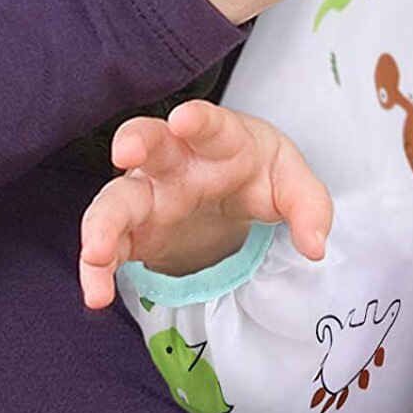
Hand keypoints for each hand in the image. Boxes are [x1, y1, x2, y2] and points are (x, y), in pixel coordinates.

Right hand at [78, 100, 331, 309]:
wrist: (230, 190)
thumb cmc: (258, 172)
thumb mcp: (292, 183)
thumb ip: (309, 207)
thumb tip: (315, 247)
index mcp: (220, 140)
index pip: (211, 124)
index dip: (198, 120)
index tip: (186, 119)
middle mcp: (175, 161)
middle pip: (149, 143)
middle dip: (136, 142)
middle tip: (127, 151)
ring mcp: (148, 195)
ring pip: (116, 200)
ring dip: (102, 223)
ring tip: (98, 251)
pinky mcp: (132, 231)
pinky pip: (107, 246)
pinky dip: (96, 269)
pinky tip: (97, 293)